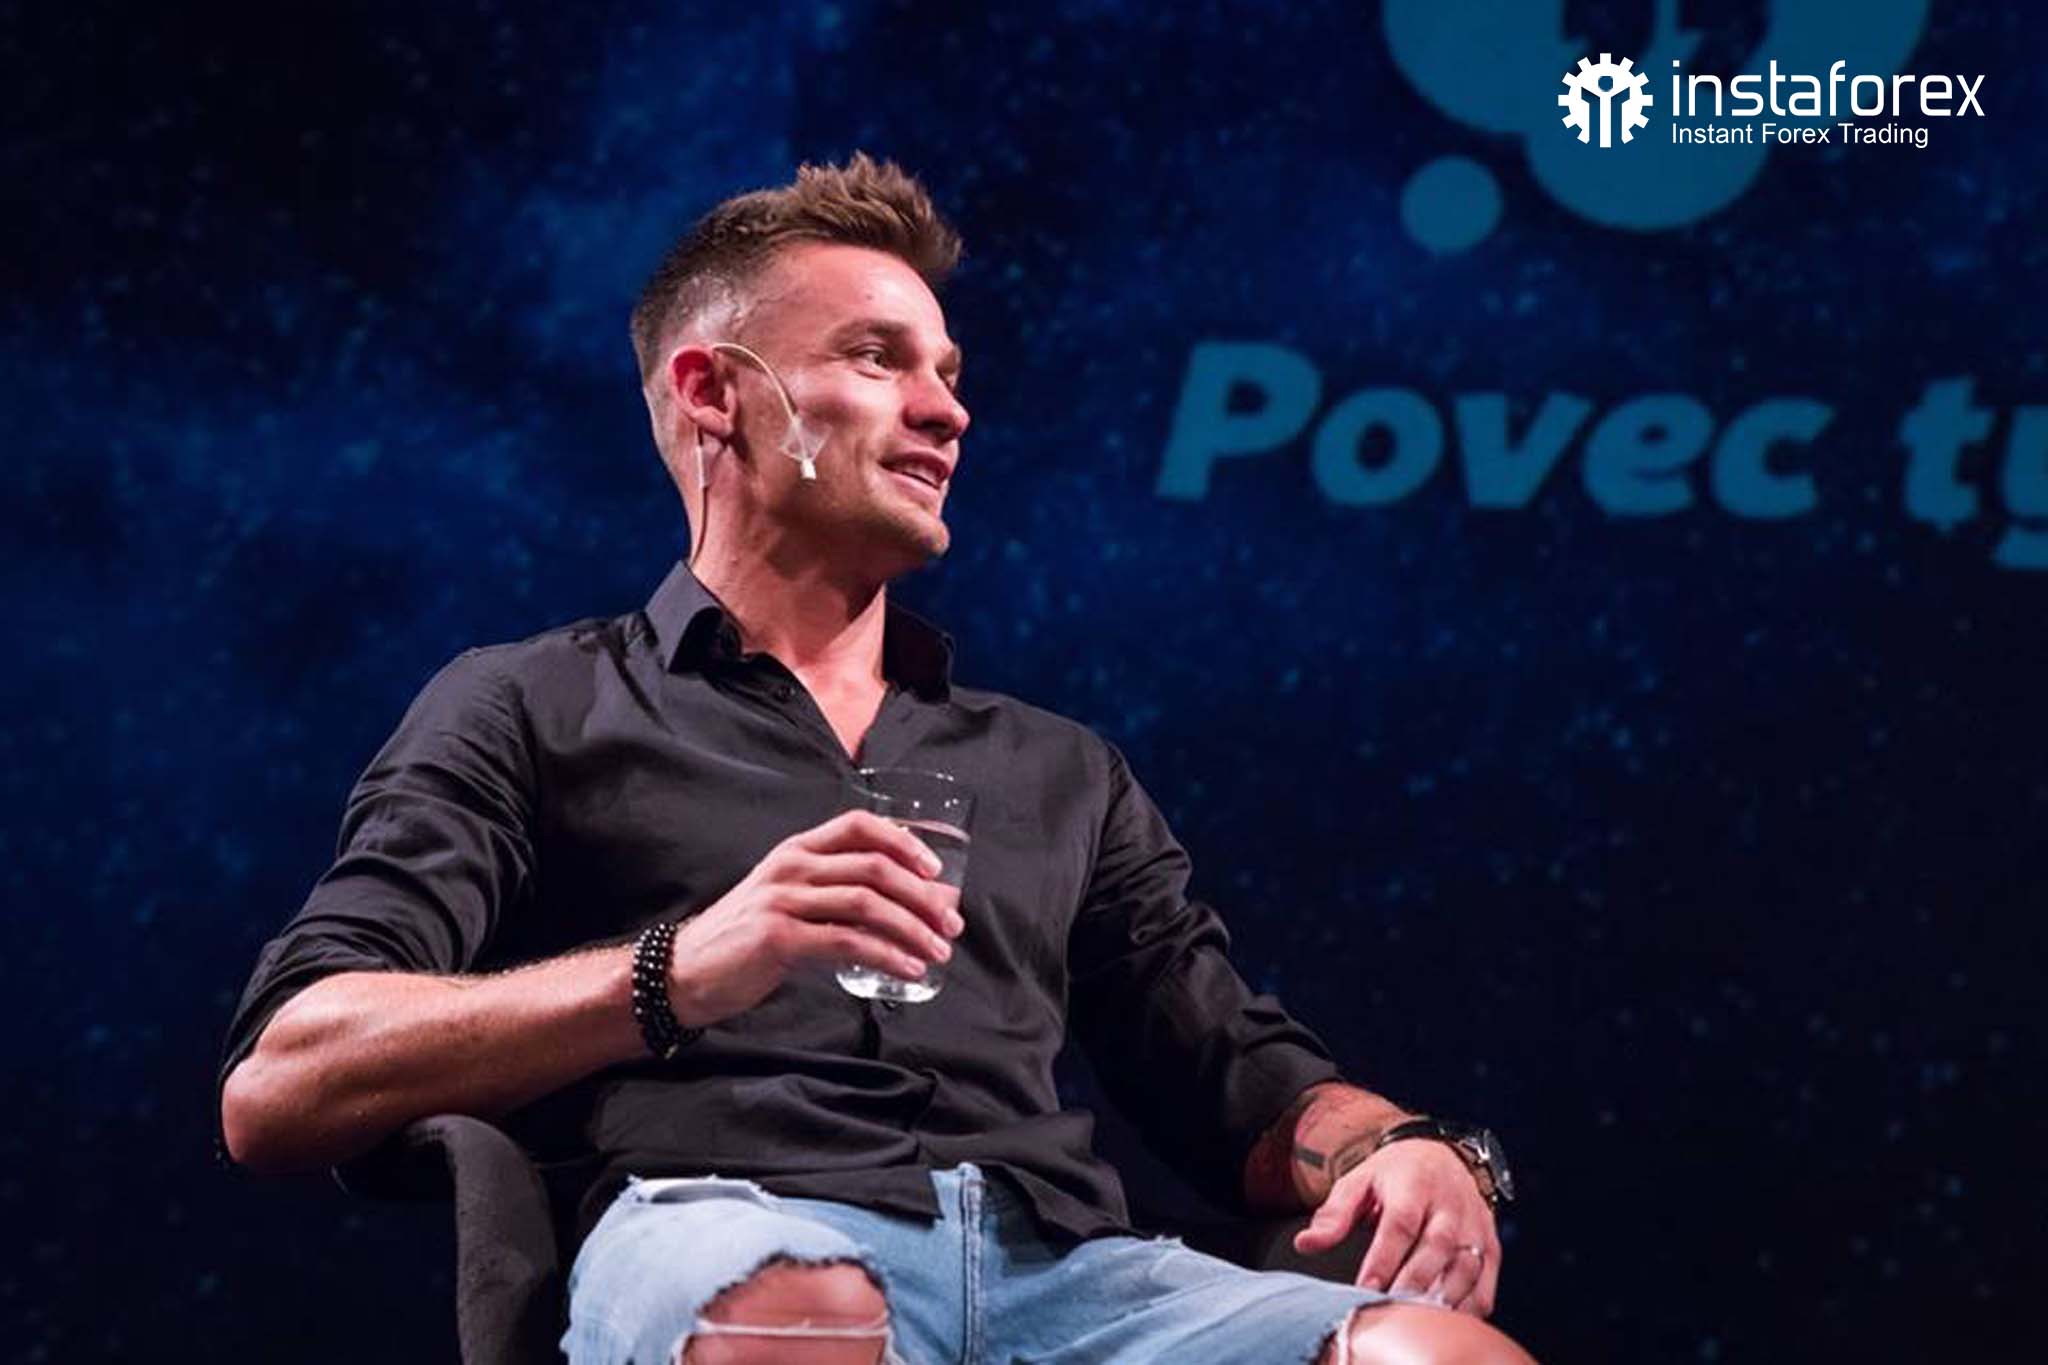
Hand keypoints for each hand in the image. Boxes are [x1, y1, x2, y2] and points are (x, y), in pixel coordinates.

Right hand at [666, 810, 962, 1024]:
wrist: (686, 971)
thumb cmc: (748, 939)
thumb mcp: (792, 903)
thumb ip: (838, 898)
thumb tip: (906, 910)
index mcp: (797, 850)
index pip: (859, 824)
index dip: (905, 842)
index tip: (937, 871)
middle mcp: (791, 866)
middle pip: (875, 867)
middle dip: (923, 896)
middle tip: (952, 924)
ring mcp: (783, 899)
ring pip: (867, 903)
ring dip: (913, 929)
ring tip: (939, 953)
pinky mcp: (778, 936)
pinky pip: (847, 941)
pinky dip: (887, 955)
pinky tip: (908, 970)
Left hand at [1292, 1138, 1501, 1316]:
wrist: (1440, 1155)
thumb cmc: (1393, 1175)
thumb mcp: (1358, 1181)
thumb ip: (1333, 1215)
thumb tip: (1306, 1245)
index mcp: (1414, 1184)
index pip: (1400, 1224)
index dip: (1384, 1259)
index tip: (1366, 1287)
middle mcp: (1450, 1204)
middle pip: (1436, 1248)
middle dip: (1413, 1282)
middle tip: (1390, 1308)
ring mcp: (1475, 1225)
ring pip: (1465, 1267)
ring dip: (1443, 1297)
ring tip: (1416, 1317)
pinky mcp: (1490, 1245)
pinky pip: (1485, 1283)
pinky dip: (1469, 1306)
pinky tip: (1444, 1319)